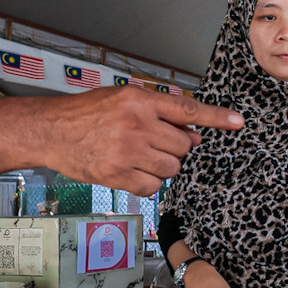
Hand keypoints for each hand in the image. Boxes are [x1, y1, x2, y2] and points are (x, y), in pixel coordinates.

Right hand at [47, 87, 243, 195]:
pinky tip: (131, 171)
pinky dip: (148, 183)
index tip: (237, 122)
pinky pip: (153, 187)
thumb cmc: (87, 114)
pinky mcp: (117, 174)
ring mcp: (127, 151)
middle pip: (183, 145)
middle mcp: (136, 124)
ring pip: (172, 168)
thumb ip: (160, 113)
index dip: (216, 117)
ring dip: (162, 166)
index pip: (187, 109)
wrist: (50, 131)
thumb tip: (194, 133)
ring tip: (138, 155)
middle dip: (173, 147)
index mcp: (139, 100)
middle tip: (151, 143)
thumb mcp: (123, 100)